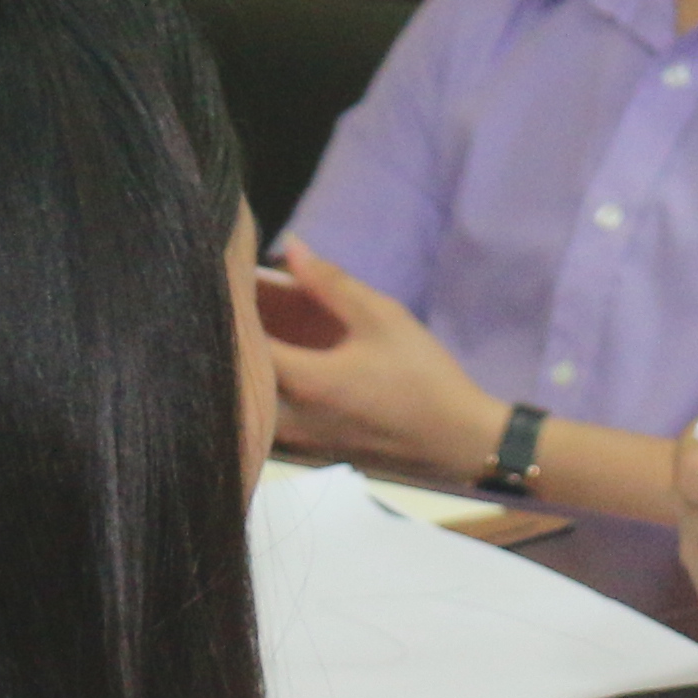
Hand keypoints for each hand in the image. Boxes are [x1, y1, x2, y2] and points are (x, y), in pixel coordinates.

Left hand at [259, 240, 498, 481]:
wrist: (459, 439)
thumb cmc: (421, 375)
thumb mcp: (381, 317)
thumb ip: (329, 282)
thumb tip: (290, 247)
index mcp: (301, 381)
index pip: (243, 341)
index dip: (238, 308)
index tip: (240, 282)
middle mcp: (289, 417)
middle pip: (246, 374)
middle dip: (247, 337)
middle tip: (254, 305)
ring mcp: (300, 440)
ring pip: (261, 399)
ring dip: (262, 366)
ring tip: (273, 332)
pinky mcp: (315, 450)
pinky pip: (280, 415)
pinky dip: (278, 387)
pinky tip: (298, 366)